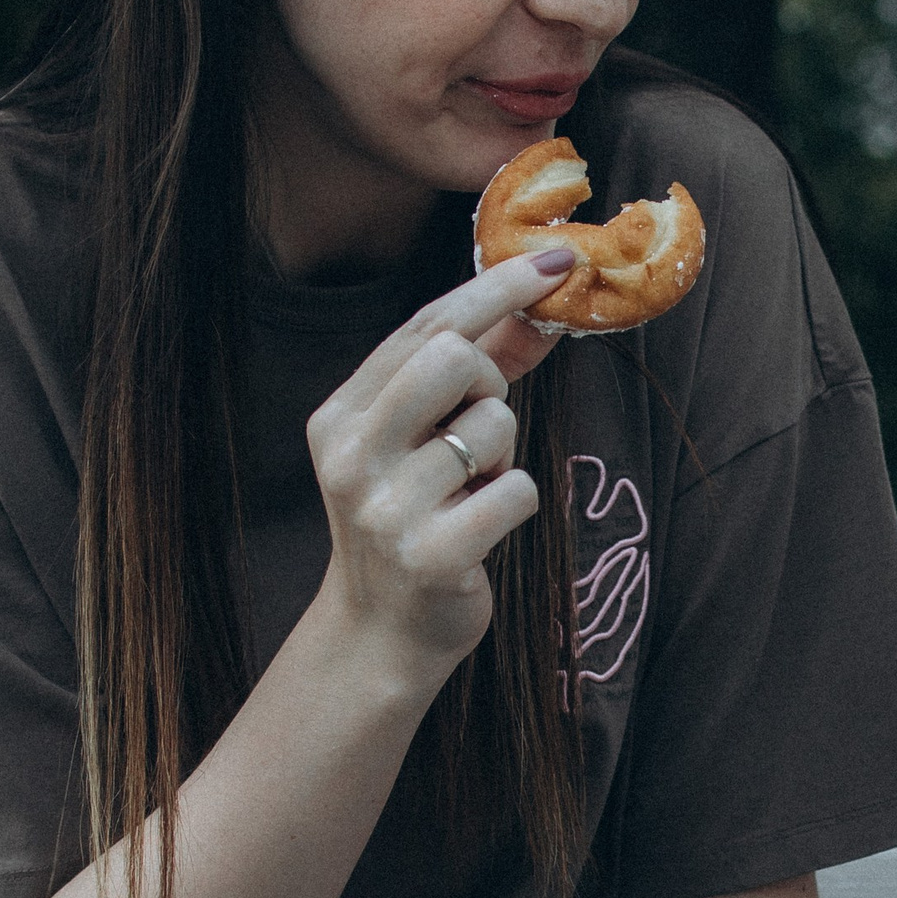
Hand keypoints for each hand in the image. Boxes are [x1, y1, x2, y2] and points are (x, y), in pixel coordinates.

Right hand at [304, 249, 575, 689]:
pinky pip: (518, 490)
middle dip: (489, 383)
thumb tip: (538, 308)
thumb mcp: (421, 443)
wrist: (381, 636)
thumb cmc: (412, 523)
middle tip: (479, 429)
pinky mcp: (431, 554)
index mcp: (340, 416)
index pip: (423, 327)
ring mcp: (386, 507)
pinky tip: (483, 526)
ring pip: (493, 425)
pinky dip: (518, 501)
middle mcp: (352, 455)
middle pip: (453, 357)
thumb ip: (472, 373)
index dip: (496, 287)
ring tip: (471, 491)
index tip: (556, 260)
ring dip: (504, 455)